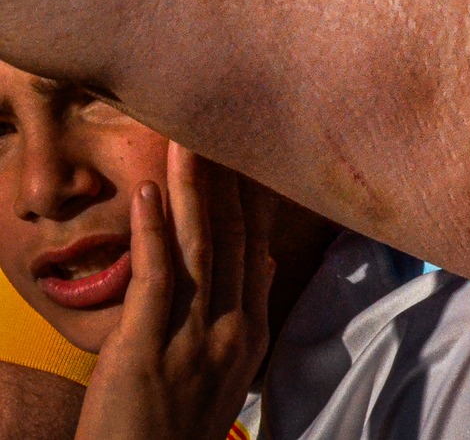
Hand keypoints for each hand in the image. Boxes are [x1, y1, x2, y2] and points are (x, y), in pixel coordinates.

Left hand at [73, 145, 273, 439]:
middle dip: (227, 178)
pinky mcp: (146, 347)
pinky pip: (156, 277)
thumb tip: (261, 263)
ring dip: (194, 188)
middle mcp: (231, 328)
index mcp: (250, 332)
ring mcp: (191, 337)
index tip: (247, 152)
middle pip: (232, 237)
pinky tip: (152, 192)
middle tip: (220, 123)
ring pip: (199, 246)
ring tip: (186, 139)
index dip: (251, 197)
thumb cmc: (177, 430)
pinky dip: (154, 231)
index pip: (255, 248)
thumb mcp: (226, 373)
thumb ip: (243, 314)